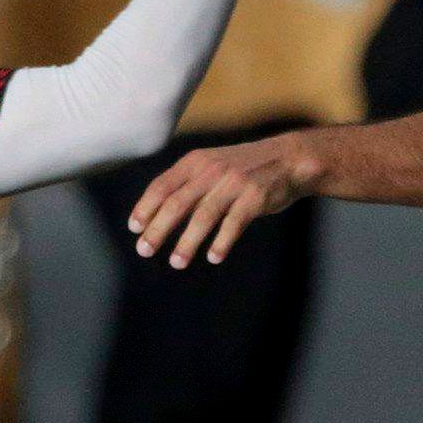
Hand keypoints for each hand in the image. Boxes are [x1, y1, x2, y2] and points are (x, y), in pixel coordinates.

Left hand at [127, 129, 319, 269]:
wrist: (288, 159)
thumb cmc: (243, 169)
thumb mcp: (211, 165)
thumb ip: (187, 184)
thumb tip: (155, 217)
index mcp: (195, 162)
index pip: (161, 186)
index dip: (145, 208)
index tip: (134, 229)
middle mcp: (211, 170)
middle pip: (176, 204)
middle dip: (158, 229)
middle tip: (144, 250)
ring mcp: (233, 183)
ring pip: (203, 217)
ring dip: (187, 243)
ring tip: (176, 262)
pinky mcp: (254, 197)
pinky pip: (233, 224)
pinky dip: (222, 242)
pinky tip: (214, 257)